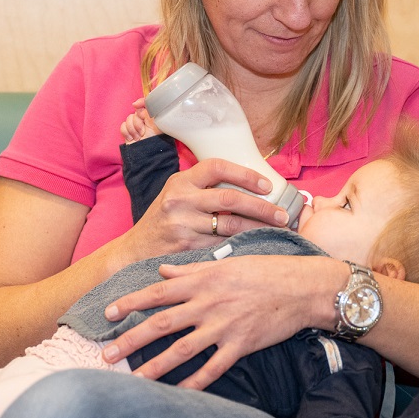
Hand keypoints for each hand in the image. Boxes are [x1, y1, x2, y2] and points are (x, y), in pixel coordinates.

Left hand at [102, 253, 343, 389]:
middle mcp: (208, 304)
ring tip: (132, 379)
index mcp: (202, 281)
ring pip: (181, 350)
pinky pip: (213, 369)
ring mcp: (224, 326)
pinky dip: (194, 383)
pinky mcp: (241, 345)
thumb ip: (191, 269)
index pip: (158, 293)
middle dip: (131, 340)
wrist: (302, 287)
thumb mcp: (225, 262)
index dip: (130, 303)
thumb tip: (162, 271)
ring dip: (154, 366)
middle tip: (107, 354)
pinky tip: (177, 395)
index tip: (108, 314)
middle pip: (161, 324)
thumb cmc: (265, 270)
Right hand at [120, 98, 155, 143]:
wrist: (148, 152)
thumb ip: (147, 109)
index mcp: (151, 116)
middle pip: (135, 112)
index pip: (144, 103)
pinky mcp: (128, 132)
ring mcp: (135, 126)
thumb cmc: (155, 138)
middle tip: (143, 131)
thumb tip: (134, 104)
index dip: (140, 103)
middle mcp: (143, 119)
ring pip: (128, 119)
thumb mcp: (155, 121)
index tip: (136, 105)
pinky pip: (123, 126)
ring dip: (133, 129)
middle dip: (138, 122)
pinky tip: (132, 138)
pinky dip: (127, 133)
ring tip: (139, 137)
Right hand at [121, 158, 288, 260]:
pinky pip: (222, 245)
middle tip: (282, 214)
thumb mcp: (176, 194)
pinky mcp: (186, 246)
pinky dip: (242, 245)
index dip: (246, 174)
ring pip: (230, 225)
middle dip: (261, 206)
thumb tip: (248, 183)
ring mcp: (182, 223)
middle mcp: (180, 199)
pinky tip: (257, 245)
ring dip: (258, 228)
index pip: (217, 167)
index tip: (267, 185)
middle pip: (230, 198)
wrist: (135, 251)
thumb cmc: (163, 220)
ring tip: (277, 230)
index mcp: (180, 180)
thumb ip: (203, 187)